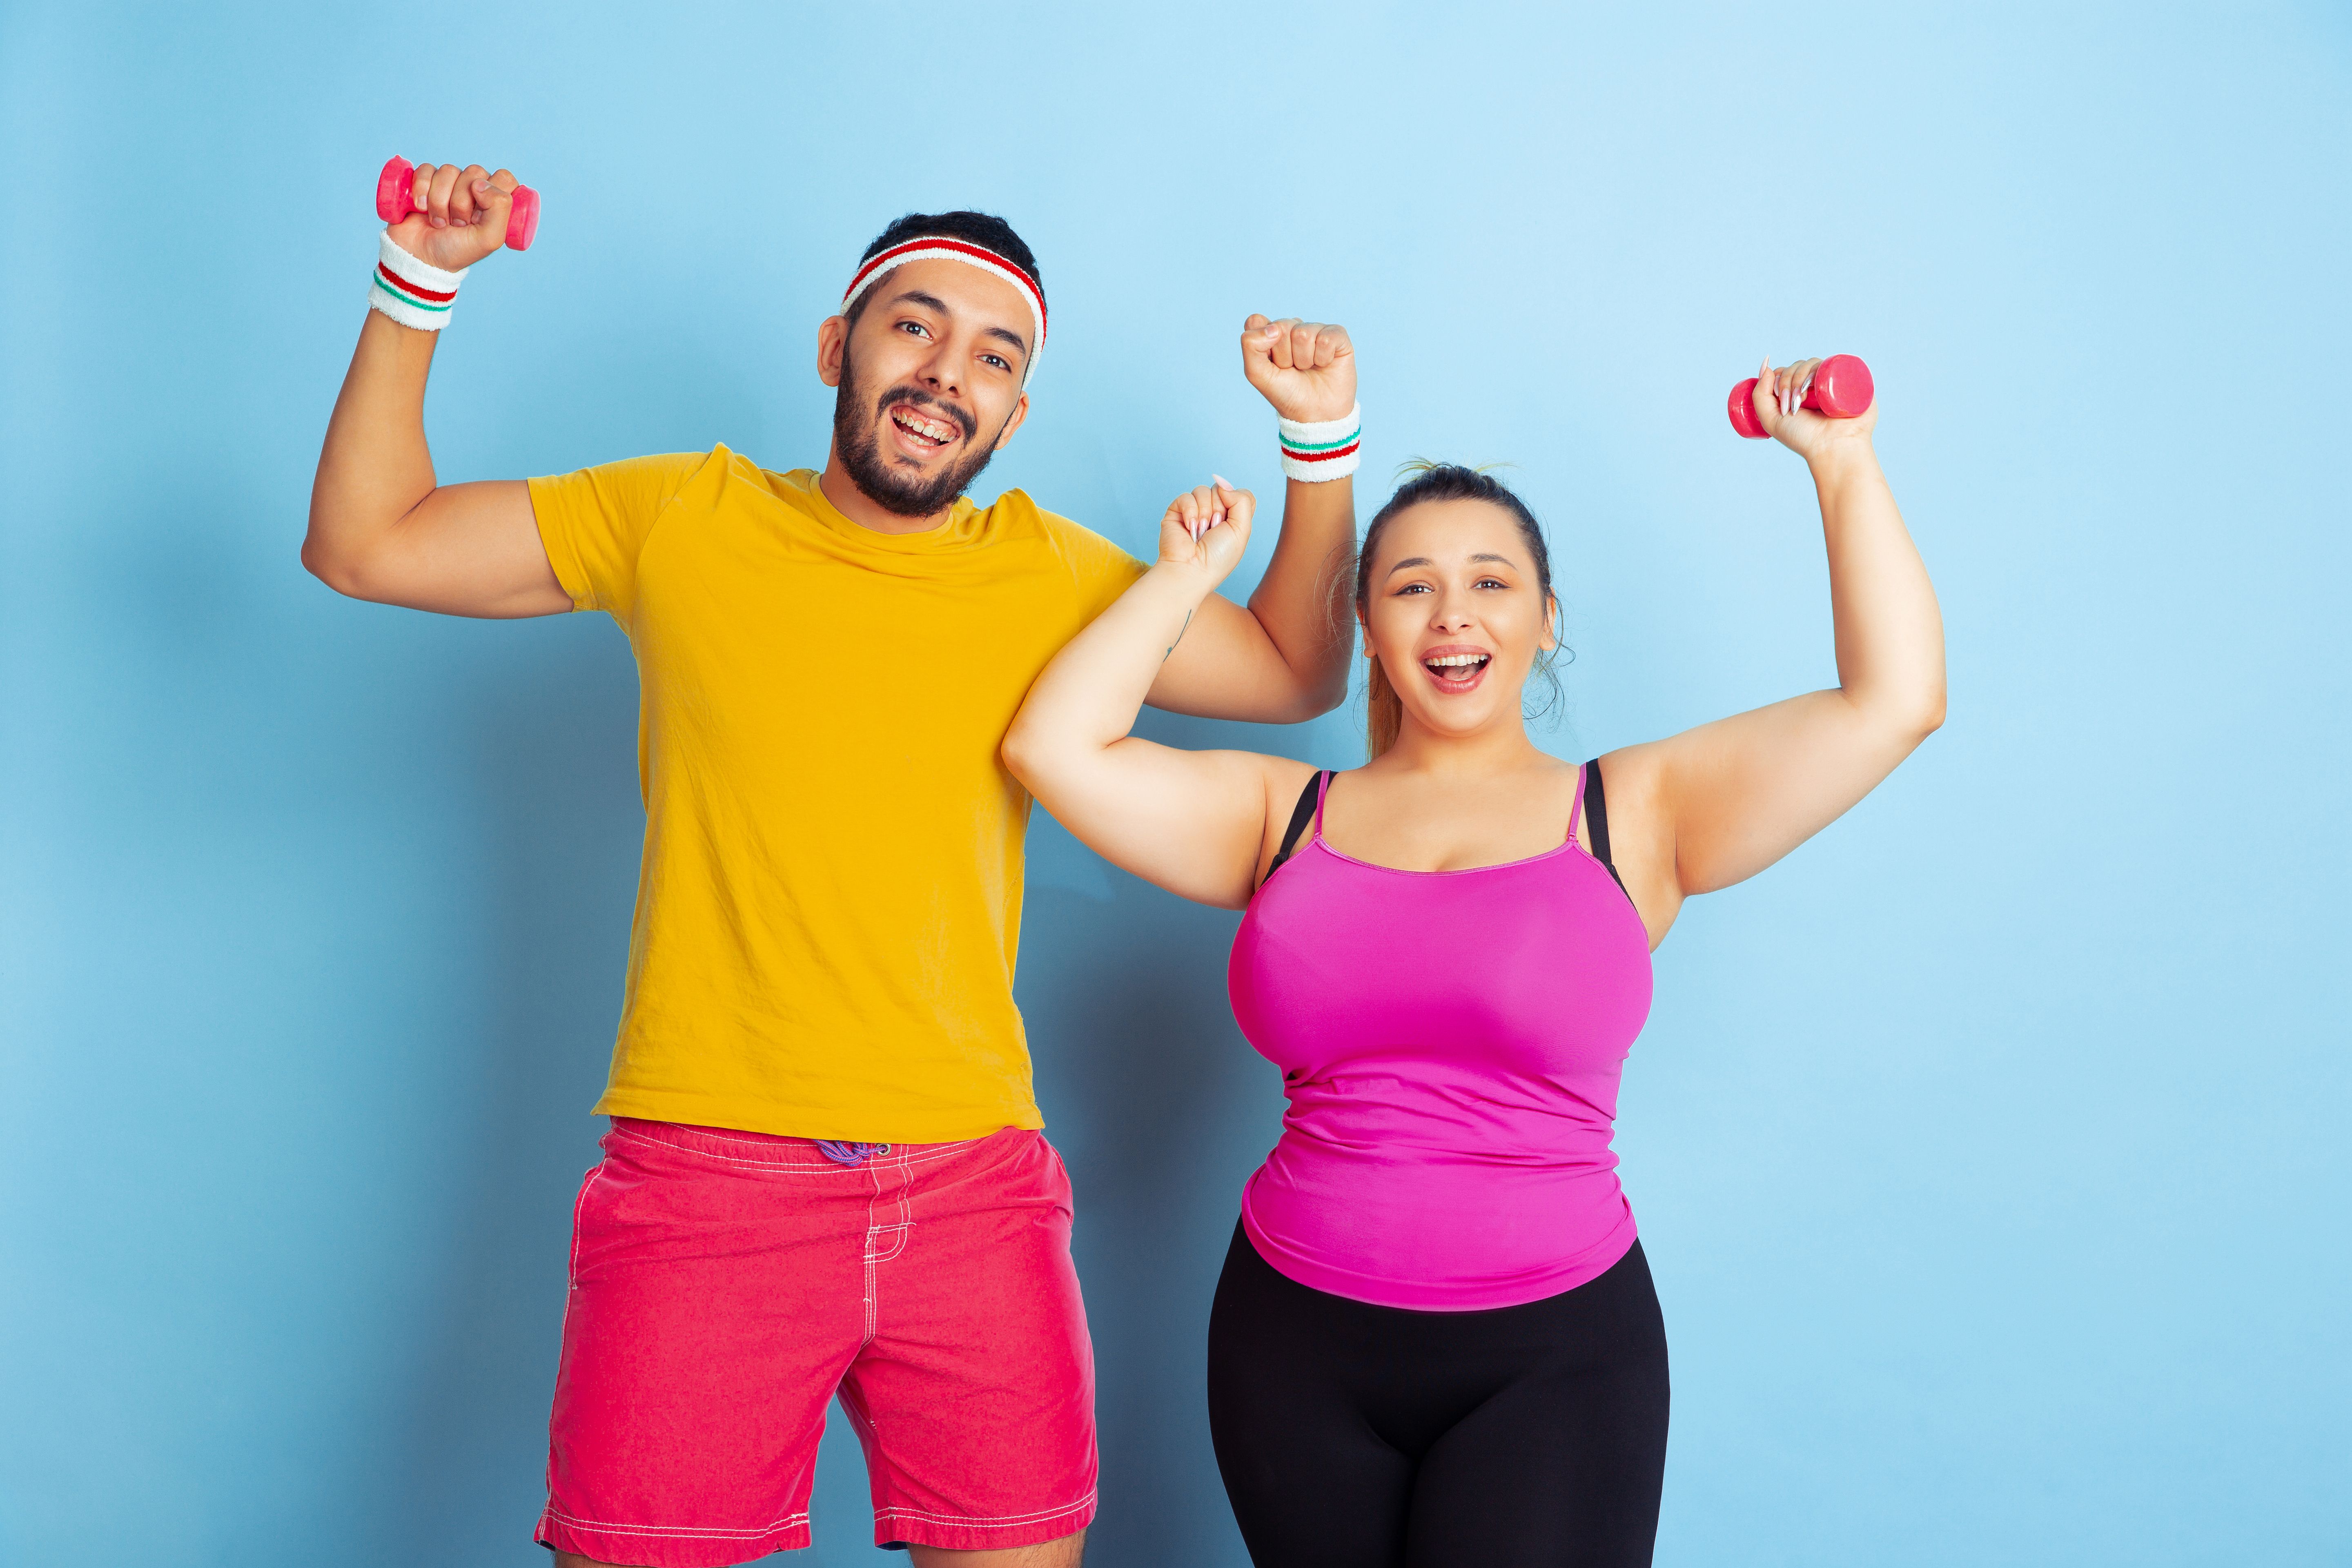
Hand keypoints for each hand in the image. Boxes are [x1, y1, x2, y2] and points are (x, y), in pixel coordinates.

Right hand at [386, 163, 521, 271]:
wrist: (421, 256)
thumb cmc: (457, 250)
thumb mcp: (490, 239)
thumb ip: (500, 209)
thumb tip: (480, 183)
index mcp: (494, 201)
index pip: (504, 178)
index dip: (492, 195)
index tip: (480, 218)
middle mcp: (474, 189)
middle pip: (475, 172)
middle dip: (462, 201)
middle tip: (458, 223)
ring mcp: (450, 183)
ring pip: (449, 170)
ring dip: (440, 201)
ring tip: (439, 222)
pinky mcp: (426, 180)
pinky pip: (426, 169)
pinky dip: (422, 189)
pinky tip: (421, 207)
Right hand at [1157, 477, 1254, 586]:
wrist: (1192, 569)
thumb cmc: (1218, 557)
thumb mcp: (1242, 529)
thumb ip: (1242, 499)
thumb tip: (1222, 483)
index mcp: (1231, 518)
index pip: (1239, 493)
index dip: (1236, 502)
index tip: (1229, 520)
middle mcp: (1213, 512)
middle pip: (1221, 490)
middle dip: (1219, 510)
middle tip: (1213, 530)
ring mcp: (1195, 511)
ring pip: (1203, 490)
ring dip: (1204, 513)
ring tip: (1200, 532)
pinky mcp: (1177, 511)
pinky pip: (1186, 496)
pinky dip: (1190, 512)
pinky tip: (1189, 528)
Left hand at [1240, 316, 1355, 423]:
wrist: (1315, 414)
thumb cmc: (1286, 393)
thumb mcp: (1257, 373)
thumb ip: (1250, 345)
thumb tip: (1274, 328)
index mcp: (1270, 333)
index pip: (1257, 322)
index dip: (1262, 345)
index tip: (1270, 363)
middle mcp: (1292, 328)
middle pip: (1281, 326)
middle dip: (1284, 355)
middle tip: (1292, 369)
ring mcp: (1315, 330)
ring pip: (1303, 332)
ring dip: (1304, 359)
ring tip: (1308, 368)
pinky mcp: (1336, 336)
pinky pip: (1326, 337)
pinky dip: (1323, 357)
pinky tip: (1325, 364)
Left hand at [1750, 355, 1877, 462]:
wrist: (1834, 448)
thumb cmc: (1804, 438)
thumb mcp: (1771, 419)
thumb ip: (1760, 395)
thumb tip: (1765, 365)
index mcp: (1800, 393)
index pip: (1785, 372)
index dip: (1778, 380)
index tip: (1781, 402)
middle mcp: (1816, 386)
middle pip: (1797, 366)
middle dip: (1787, 382)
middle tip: (1791, 407)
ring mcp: (1833, 381)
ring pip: (1813, 362)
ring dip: (1800, 376)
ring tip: (1801, 400)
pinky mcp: (1850, 379)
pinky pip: (1834, 362)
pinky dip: (1820, 369)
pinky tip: (1815, 385)